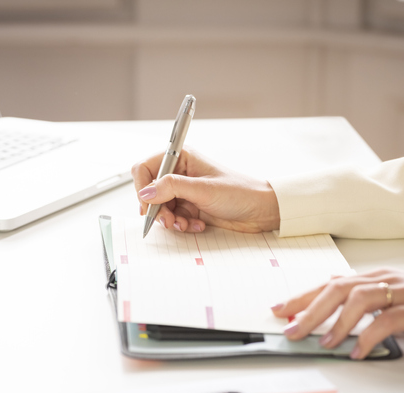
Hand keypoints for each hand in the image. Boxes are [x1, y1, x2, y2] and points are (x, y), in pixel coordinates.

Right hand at [131, 148, 279, 232]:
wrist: (261, 210)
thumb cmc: (240, 192)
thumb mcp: (203, 189)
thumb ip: (172, 188)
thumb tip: (146, 193)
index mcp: (181, 158)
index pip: (146, 168)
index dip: (143, 187)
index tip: (147, 205)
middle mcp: (180, 173)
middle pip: (151, 191)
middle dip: (158, 209)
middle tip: (169, 220)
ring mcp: (185, 191)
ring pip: (161, 208)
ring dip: (170, 220)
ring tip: (185, 224)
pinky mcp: (190, 207)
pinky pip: (173, 218)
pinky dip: (182, 224)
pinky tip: (197, 224)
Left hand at [270, 269, 403, 358]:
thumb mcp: (396, 298)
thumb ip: (367, 302)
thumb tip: (332, 312)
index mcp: (377, 277)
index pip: (331, 283)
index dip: (303, 296)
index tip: (279, 309)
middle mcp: (387, 280)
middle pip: (338, 289)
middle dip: (309, 309)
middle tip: (291, 329)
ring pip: (359, 300)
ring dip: (336, 323)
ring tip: (322, 343)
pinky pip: (388, 322)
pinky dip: (368, 337)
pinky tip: (357, 351)